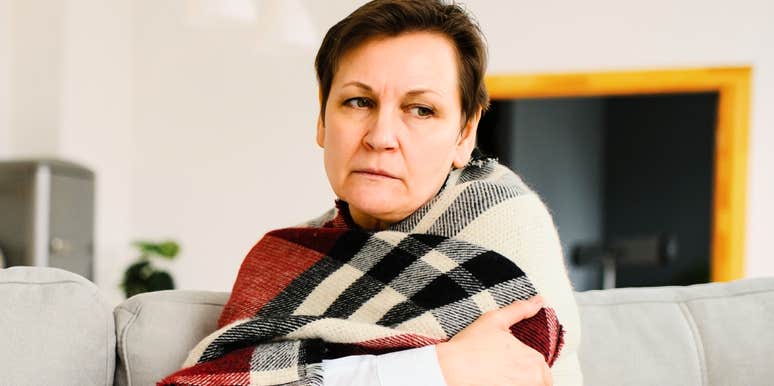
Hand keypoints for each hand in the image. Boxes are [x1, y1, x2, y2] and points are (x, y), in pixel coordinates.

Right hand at [435, 296, 551, 385]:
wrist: (450, 369)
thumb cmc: (470, 347)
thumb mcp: (495, 320)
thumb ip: (520, 310)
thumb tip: (538, 301)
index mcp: (534, 360)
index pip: (539, 367)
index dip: (521, 362)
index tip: (505, 361)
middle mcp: (534, 380)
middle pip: (537, 381)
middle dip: (522, 376)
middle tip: (499, 369)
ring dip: (517, 381)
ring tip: (496, 376)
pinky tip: (493, 381)